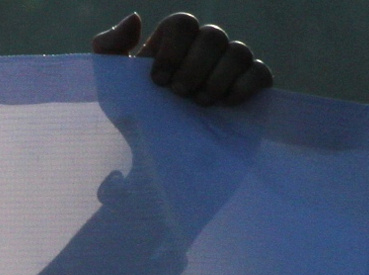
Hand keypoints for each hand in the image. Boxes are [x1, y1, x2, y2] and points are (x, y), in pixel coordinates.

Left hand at [92, 13, 271, 105]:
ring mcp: (229, 69)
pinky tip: (225, 105)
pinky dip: (244, 87)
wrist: (156, 161)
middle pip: (212, 34)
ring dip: (216, 80)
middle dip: (194, 68)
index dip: (172, 50)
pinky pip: (260, 73)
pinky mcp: (249, 90)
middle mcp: (203, 51)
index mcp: (171, 46)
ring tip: (200, 105)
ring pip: (238, 51)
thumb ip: (108, 49)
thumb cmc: (133, 120)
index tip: (157, 81)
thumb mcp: (109, 88)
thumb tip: (135, 18)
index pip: (182, 23)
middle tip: (179, 95)